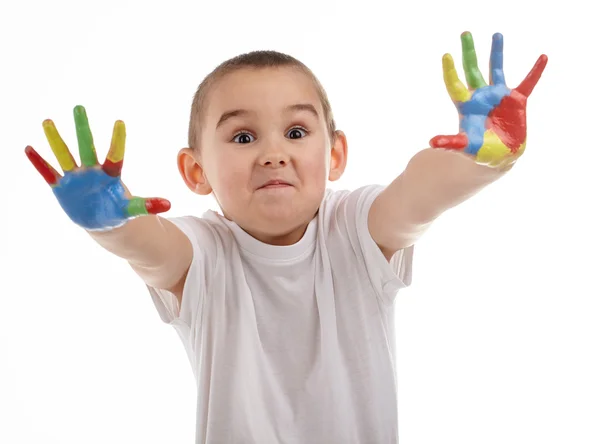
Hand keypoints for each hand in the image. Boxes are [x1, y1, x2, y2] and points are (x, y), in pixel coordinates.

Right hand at [25, 105, 169, 230]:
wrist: (99, 219)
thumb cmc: (117, 210)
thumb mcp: (131, 209)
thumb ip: (146, 205)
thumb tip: (169, 205)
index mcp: (110, 174)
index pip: (115, 155)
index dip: (117, 140)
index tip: (120, 122)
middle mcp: (92, 170)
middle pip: (87, 147)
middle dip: (83, 129)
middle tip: (79, 107)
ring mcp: (75, 177)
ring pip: (64, 155)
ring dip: (56, 140)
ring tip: (48, 122)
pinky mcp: (61, 186)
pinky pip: (48, 172)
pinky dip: (39, 162)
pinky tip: (29, 148)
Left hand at [429, 32, 547, 168]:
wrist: (500, 157)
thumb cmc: (479, 151)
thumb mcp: (465, 147)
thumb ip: (451, 143)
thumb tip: (432, 142)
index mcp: (466, 106)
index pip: (455, 84)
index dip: (450, 71)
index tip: (446, 55)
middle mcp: (481, 96)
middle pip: (472, 70)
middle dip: (468, 52)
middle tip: (464, 34)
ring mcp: (498, 96)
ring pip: (496, 70)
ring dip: (496, 53)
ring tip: (496, 35)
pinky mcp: (516, 101)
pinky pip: (528, 83)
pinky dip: (535, 71)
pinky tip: (543, 57)